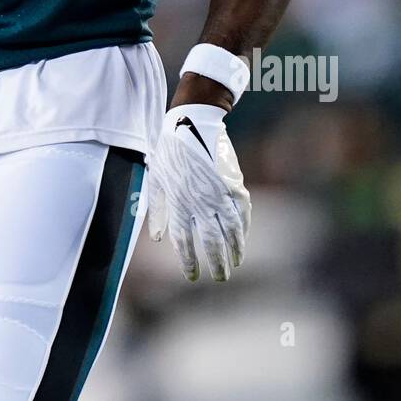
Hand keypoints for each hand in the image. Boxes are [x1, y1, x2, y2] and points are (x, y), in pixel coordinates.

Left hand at [147, 102, 250, 281]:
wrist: (191, 121)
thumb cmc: (169, 151)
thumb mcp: (157, 180)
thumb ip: (158, 211)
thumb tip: (158, 238)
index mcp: (178, 202)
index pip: (184, 241)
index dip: (189, 261)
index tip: (192, 276)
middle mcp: (199, 201)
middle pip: (210, 241)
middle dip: (216, 263)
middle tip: (221, 278)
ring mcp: (219, 193)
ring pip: (230, 230)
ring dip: (234, 250)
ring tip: (236, 263)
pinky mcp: (234, 183)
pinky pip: (243, 212)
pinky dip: (244, 228)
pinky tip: (243, 238)